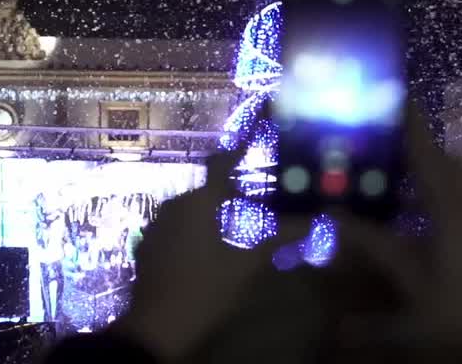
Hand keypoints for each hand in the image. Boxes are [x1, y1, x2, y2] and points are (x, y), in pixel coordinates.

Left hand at [112, 147, 278, 362]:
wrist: (158, 326)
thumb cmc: (207, 289)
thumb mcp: (248, 264)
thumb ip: (279, 237)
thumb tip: (314, 221)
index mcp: (199, 201)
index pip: (222, 164)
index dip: (239, 150)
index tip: (253, 134)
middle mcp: (174, 204)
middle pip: (209, 191)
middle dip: (233, 196)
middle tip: (258, 209)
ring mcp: (156, 225)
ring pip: (192, 210)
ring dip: (213, 216)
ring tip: (237, 233)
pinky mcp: (147, 246)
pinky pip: (176, 228)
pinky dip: (194, 232)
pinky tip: (208, 252)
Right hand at [329, 106, 461, 359]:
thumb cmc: (447, 310)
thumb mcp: (404, 274)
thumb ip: (368, 240)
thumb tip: (330, 209)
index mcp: (454, 209)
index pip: (428, 153)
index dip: (409, 124)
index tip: (390, 93)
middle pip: (445, 162)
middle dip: (414, 145)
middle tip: (375, 137)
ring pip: (451, 182)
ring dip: (421, 171)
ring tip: (381, 168)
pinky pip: (452, 201)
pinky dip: (427, 193)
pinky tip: (400, 208)